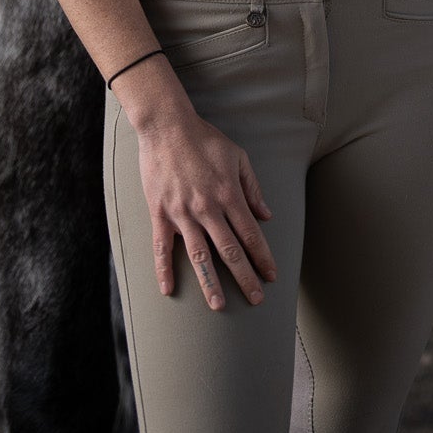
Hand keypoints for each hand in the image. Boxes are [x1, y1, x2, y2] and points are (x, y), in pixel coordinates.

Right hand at [135, 106, 276, 310]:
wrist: (168, 127)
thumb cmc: (205, 139)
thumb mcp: (238, 157)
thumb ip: (252, 188)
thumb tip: (266, 215)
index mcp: (229, 195)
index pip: (251, 234)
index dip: (262, 257)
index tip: (271, 275)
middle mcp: (208, 208)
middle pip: (230, 251)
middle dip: (245, 277)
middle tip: (256, 299)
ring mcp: (183, 213)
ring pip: (199, 256)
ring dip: (210, 283)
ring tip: (219, 305)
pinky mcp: (160, 213)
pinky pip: (162, 247)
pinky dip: (164, 270)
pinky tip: (168, 290)